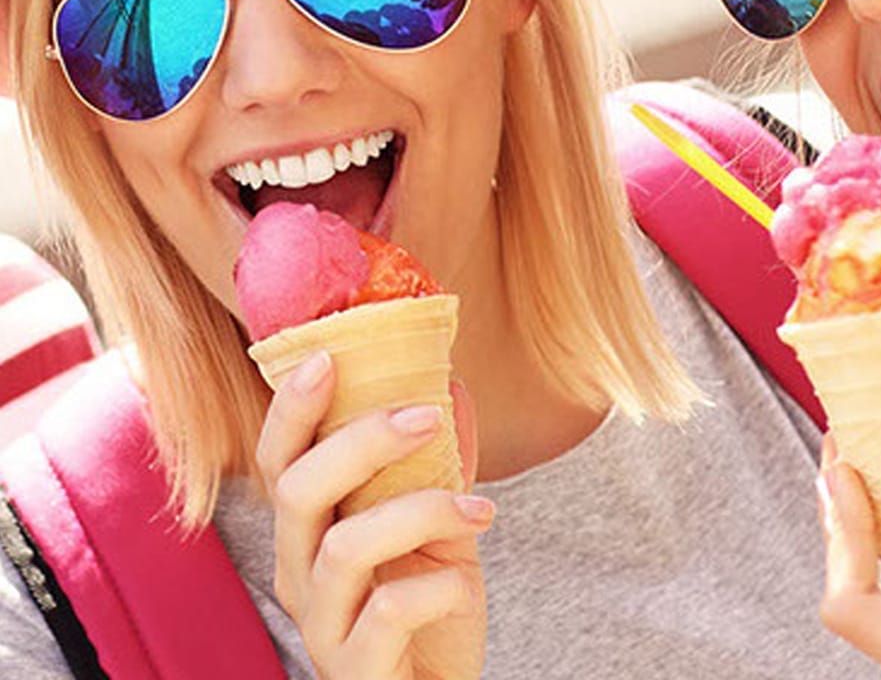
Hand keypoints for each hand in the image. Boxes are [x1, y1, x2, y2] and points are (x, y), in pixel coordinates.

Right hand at [256, 350, 490, 679]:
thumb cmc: (425, 604)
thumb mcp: (434, 526)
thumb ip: (436, 464)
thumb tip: (453, 388)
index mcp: (310, 528)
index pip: (278, 459)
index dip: (292, 408)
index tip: (328, 357)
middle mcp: (299, 572)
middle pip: (297, 490)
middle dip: (363, 440)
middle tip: (429, 416)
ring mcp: (322, 624)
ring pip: (344, 547)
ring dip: (419, 511)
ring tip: (476, 508)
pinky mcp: (357, 669)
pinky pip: (387, 612)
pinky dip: (437, 587)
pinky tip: (465, 582)